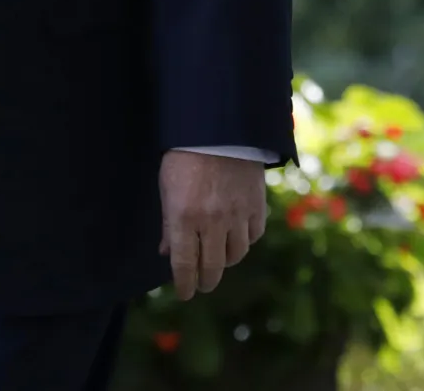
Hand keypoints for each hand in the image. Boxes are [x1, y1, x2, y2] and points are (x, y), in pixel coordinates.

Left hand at [159, 150, 266, 299]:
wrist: (218, 130)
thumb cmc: (183, 157)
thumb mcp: (166, 188)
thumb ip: (168, 224)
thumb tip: (167, 253)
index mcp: (184, 217)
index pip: (185, 264)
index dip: (184, 283)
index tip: (184, 294)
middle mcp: (213, 221)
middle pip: (213, 267)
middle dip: (206, 280)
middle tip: (202, 285)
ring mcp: (238, 215)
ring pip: (236, 255)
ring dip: (226, 262)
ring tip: (218, 260)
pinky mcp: (257, 207)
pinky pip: (253, 236)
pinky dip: (245, 241)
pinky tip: (237, 239)